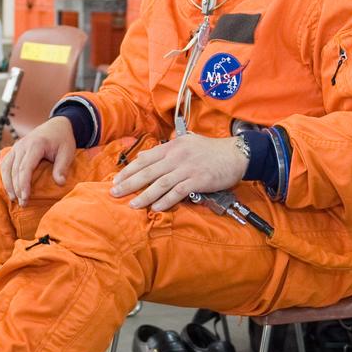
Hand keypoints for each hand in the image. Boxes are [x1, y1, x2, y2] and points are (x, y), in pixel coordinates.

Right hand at [0, 116, 76, 204]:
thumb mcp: (67, 152)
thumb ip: (62, 167)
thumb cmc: (63, 140)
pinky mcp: (15, 150)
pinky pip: (5, 164)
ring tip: (14, 198)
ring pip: (7, 167)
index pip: (25, 167)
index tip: (25, 197)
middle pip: (15, 170)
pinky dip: (5, 176)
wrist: (57, 125)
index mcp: (36, 145)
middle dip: (17, 188)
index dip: (23, 184)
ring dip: (8, 184)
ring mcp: (17, 147)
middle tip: (22, 204)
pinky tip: (9, 187)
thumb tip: (60, 183)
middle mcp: (22, 145)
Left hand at [110, 134, 247, 211]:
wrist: (236, 154)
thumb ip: (165, 151)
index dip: (129, 170)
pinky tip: (155, 207)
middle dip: (129, 183)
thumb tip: (143, 157)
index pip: (145, 159)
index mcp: (172, 147)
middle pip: (148, 172)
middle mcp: (177, 156)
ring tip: (132, 205)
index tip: (117, 179)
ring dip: (144, 195)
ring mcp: (187, 168)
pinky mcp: (198, 180)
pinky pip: (178, 192)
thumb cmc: (210, 151)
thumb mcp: (186, 144)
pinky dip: (166, 200)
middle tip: (115, 193)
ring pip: (160, 183)